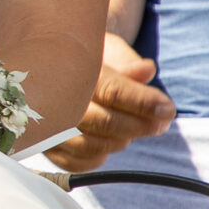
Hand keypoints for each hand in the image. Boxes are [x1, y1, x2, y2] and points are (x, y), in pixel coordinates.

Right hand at [45, 32, 174, 173]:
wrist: (40, 65)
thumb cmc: (76, 55)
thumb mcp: (100, 47)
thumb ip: (124, 60)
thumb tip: (147, 70)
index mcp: (67, 68)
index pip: (113, 92)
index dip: (145, 102)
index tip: (168, 108)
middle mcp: (51, 99)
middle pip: (105, 123)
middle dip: (141, 125)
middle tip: (161, 122)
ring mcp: (43, 125)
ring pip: (92, 146)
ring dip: (121, 140)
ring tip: (132, 128)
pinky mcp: (42, 146)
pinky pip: (76, 162)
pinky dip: (97, 156)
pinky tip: (106, 141)